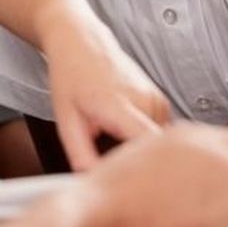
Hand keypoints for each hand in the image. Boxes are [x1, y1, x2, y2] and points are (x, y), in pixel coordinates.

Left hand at [39, 12, 169, 169]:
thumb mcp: (66, 120)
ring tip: (114, 143)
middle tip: (113, 168)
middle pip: (153, 151)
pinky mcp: (161, 100)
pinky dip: (143, 138)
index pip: (148, 143)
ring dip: (140, 150)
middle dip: (137, 165)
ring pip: (157, 144)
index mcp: (118, 105)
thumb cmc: (71, 77)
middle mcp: (144, 100)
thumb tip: (95, 182)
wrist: (82, 42)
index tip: (133, 184)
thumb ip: (80, 155)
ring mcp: (156, 99)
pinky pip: (158, 132)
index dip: (145, 168)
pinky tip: (123, 132)